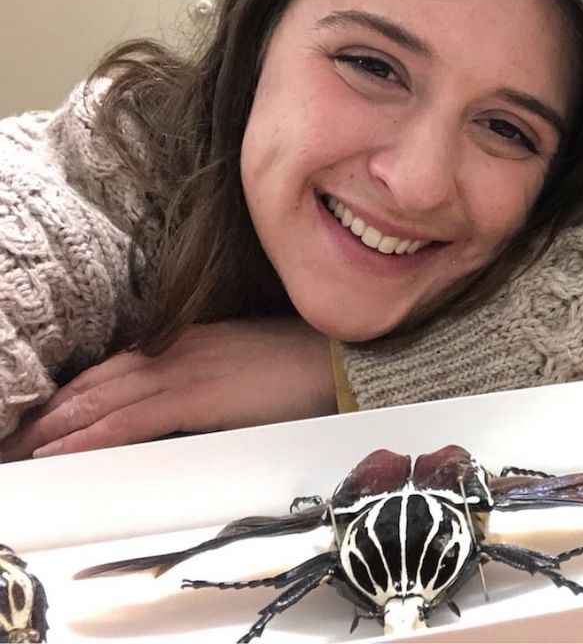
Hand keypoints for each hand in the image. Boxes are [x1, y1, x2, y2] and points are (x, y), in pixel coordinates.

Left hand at [0, 317, 334, 459]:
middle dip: (51, 412)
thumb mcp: (243, 367)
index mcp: (188, 342)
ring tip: (23, 449)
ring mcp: (185, 369)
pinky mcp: (198, 394)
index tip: (44, 418)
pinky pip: (130, 418)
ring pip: (102, 398)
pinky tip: (63, 450)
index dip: (73, 394)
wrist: (340, 360)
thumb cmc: (301, 368)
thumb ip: (207, 379)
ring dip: (56, 426)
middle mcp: (177, 349)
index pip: (113, 368)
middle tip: (17, 438)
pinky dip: (91, 435)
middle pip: (96, 381)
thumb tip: (181, 407)